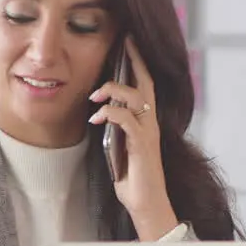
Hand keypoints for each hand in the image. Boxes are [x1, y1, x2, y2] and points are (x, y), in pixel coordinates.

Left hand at [87, 37, 178, 240]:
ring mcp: (148, 133)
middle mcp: (150, 122)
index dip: (137, 62)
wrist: (146, 204)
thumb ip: (114, 128)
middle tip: (124, 41)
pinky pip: (127, 120)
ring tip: (94, 97)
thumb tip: (100, 111)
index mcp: (145, 120)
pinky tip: (96, 117)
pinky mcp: (143, 146)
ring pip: (137, 97)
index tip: (128, 42)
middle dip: (135, 59)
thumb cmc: (132, 178)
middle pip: (146, 82)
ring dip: (113, 91)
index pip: (144, 84)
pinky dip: (110, 114)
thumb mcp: (118, 146)